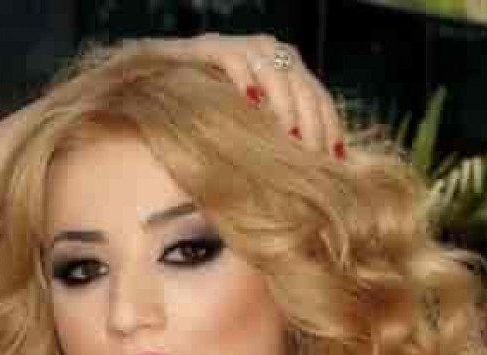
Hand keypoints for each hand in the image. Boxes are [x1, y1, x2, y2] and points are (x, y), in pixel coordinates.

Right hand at [151, 33, 344, 155]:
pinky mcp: (208, 47)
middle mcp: (268, 52)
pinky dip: (244, 77)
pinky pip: (233, 56)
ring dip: (285, 101)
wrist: (153, 85)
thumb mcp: (248, 134)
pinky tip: (251, 102)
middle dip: (311, 119)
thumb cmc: (205, 118)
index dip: (329, 126)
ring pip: (273, 65)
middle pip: (302, 81)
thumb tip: (304, 176)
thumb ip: (274, 143)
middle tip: (311, 152)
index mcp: (286, 71)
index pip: (318, 96)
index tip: (333, 159)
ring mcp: (239, 47)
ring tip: (288, 133)